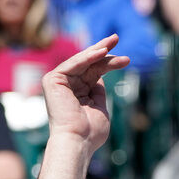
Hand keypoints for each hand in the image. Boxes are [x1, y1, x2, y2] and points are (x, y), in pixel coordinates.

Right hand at [41, 36, 129, 155]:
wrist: (78, 141)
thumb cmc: (90, 132)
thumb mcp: (100, 108)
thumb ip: (99, 92)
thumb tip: (101, 78)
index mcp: (77, 92)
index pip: (94, 72)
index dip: (108, 63)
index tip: (126, 59)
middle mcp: (66, 85)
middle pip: (88, 63)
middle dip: (103, 50)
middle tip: (116, 37)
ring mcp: (58, 82)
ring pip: (82, 61)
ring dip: (98, 51)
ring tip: (113, 42)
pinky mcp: (52, 80)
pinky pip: (73, 64)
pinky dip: (87, 57)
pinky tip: (102, 52)